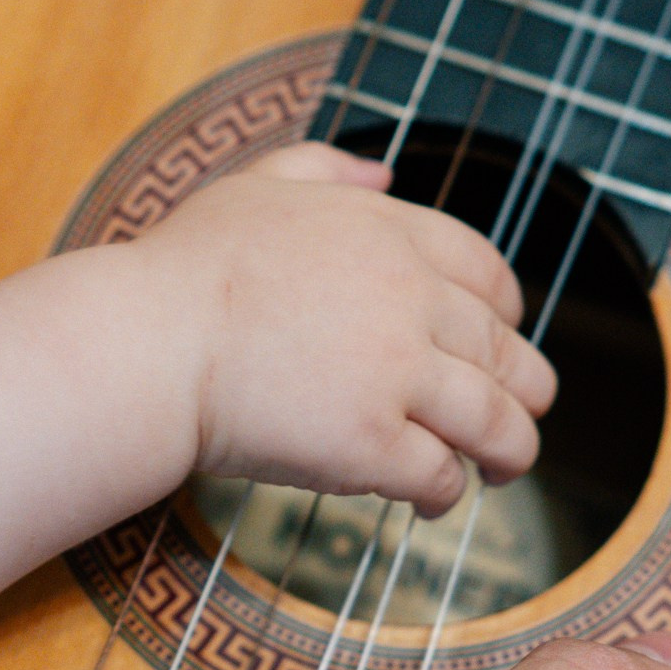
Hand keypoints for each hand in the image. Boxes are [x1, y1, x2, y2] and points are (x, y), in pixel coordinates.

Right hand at [0, 143, 547, 636]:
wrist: (145, 342)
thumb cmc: (185, 269)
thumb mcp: (258, 184)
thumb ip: (326, 169)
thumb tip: (383, 173)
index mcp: (393, 234)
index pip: (493, 277)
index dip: (509, 317)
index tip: (501, 344)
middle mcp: (411, 298)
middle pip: (507, 353)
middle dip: (525, 393)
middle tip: (516, 422)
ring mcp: (395, 373)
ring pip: (495, 422)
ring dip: (510, 452)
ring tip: (501, 472)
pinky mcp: (370, 443)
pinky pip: (440, 475)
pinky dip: (445, 491)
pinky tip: (429, 499)